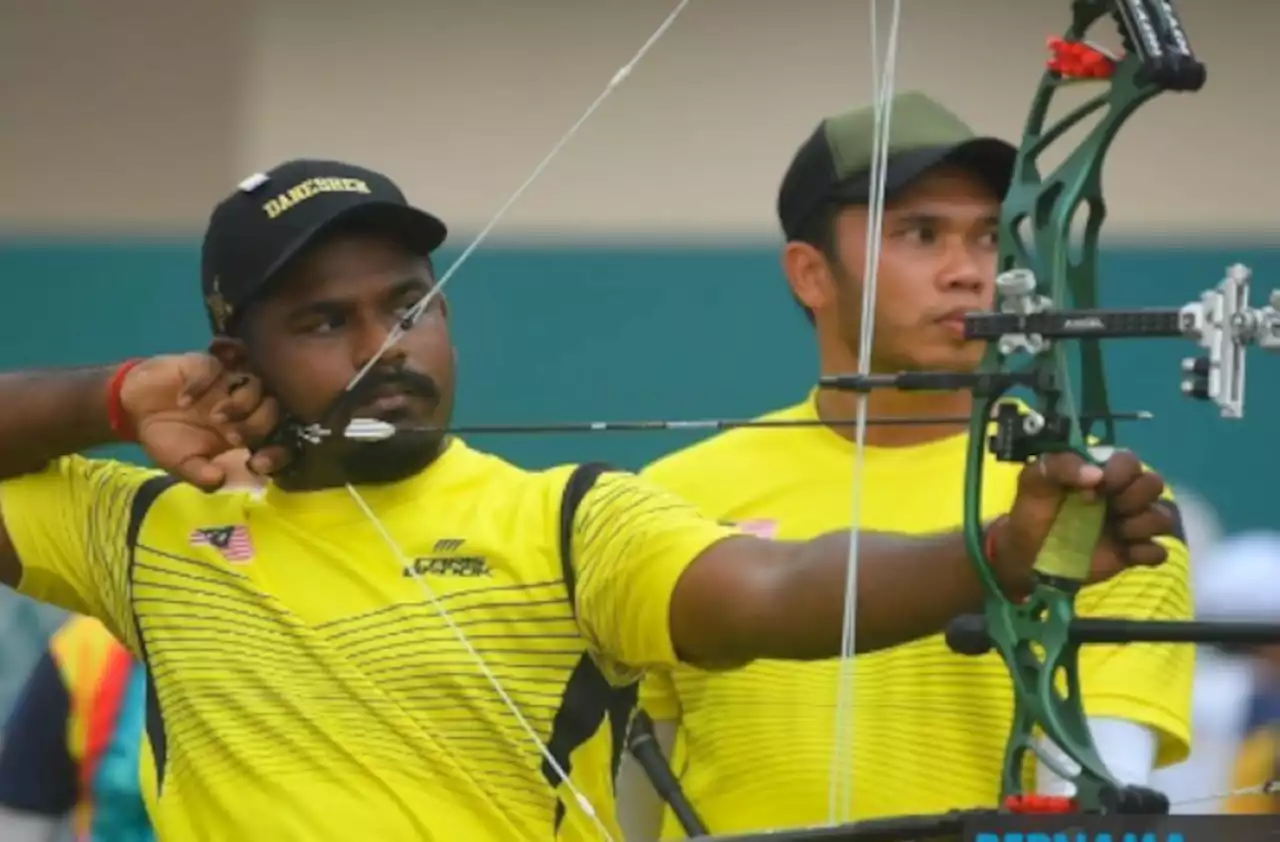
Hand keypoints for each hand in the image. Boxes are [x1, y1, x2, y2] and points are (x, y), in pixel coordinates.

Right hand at [119, 354, 286, 489]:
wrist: (135, 408)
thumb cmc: (166, 437)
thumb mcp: (181, 464)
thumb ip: (200, 475)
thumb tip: (219, 480)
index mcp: (244, 432)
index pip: (277, 440)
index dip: (275, 453)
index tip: (257, 464)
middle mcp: (243, 406)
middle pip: (272, 409)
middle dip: (256, 425)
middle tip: (231, 436)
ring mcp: (226, 383)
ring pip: (254, 384)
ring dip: (238, 404)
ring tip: (213, 417)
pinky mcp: (206, 365)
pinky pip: (215, 367)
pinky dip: (202, 384)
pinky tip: (183, 399)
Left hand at [991, 450, 1175, 594]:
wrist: (1025, 553)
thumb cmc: (1032, 510)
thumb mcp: (1034, 479)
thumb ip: (1060, 466)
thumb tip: (1096, 474)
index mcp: (1101, 474)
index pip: (1130, 461)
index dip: (1121, 472)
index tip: (1098, 486)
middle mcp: (1121, 495)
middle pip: (1154, 484)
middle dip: (1136, 495)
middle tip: (1112, 507)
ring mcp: (1128, 525)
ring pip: (1163, 516)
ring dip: (1145, 522)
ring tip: (1120, 532)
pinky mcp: (1131, 554)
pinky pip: (1160, 551)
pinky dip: (1149, 552)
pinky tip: (1127, 553)